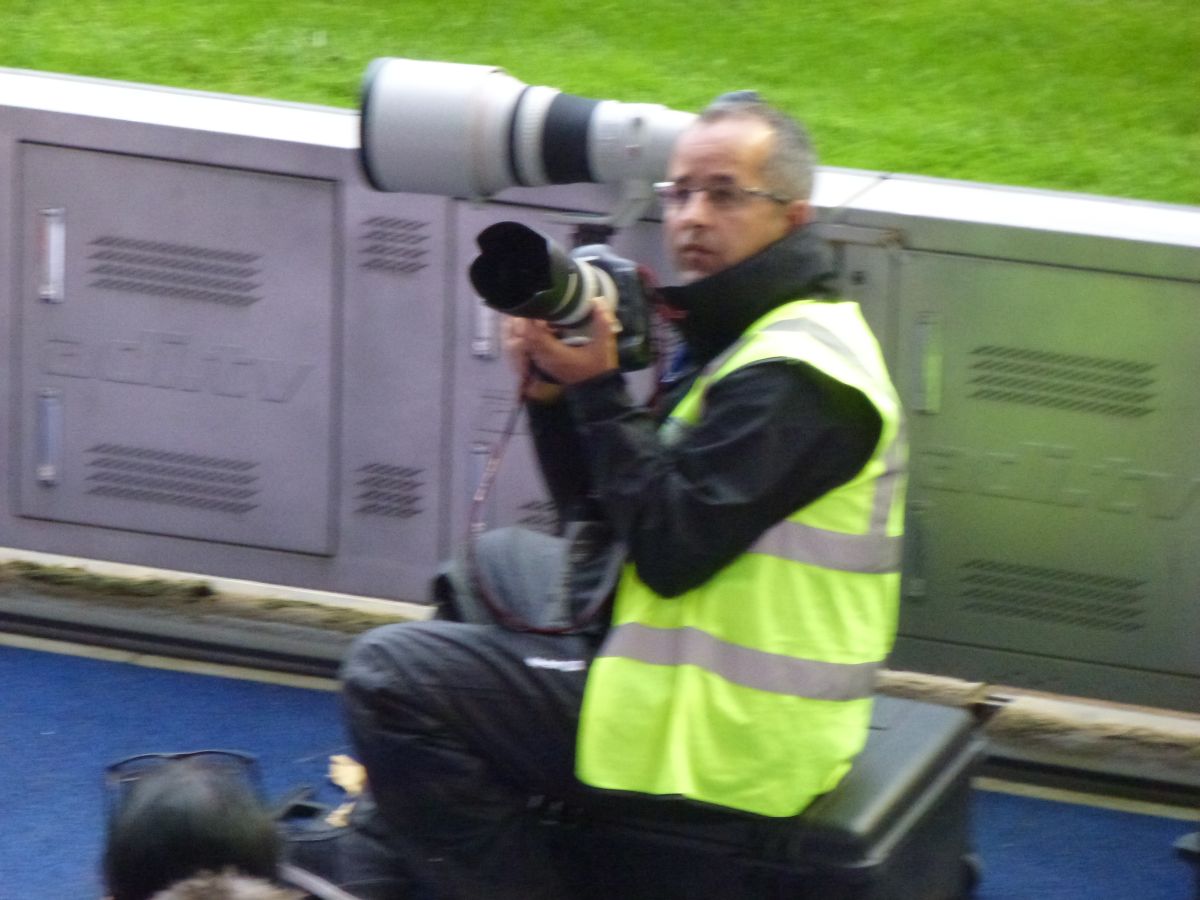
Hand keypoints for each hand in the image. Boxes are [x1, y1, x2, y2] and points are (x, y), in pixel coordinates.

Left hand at [505, 300, 619, 395]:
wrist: (596, 390)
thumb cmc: (599, 367)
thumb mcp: (605, 344)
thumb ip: (602, 322)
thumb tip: (597, 299)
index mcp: (553, 352)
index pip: (533, 332)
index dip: (533, 316)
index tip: (542, 302)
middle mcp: (543, 357)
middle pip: (526, 334)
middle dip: (530, 318)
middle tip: (540, 302)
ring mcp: (543, 361)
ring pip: (528, 340)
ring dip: (532, 326)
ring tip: (543, 311)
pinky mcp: (545, 362)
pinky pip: (534, 345)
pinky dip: (537, 334)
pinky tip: (549, 324)